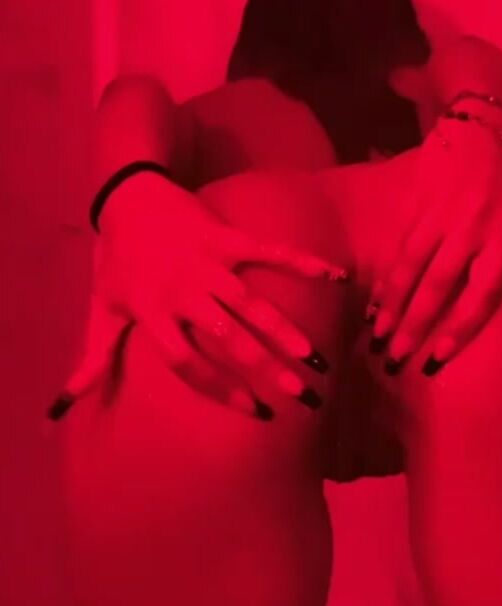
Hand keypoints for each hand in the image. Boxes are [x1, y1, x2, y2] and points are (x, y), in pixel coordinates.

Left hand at [49, 172, 346, 418]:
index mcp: (153, 314)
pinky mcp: (227, 236)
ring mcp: (208, 262)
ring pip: (252, 303)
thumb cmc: (117, 261)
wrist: (127, 196)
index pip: (188, 363)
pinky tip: (335, 277)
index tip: (254, 409)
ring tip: (316, 358)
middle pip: (228, 337)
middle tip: (300, 394)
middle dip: (266, 367)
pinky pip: (270, 251)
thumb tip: (61, 409)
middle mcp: (184, 291)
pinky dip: (303, 262)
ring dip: (286, 331)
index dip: (220, 388)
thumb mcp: (102, 311)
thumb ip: (92, 360)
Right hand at [368, 119, 501, 371]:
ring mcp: (440, 216)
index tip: (439, 356)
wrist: (484, 126)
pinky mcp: (418, 205)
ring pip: (411, 267)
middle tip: (395, 358)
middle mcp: (470, 229)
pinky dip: (386, 278)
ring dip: (392, 304)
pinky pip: (400, 248)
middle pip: (439, 284)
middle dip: (415, 324)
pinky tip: (375, 303)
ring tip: (377, 336)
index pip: (483, 291)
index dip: (461, 326)